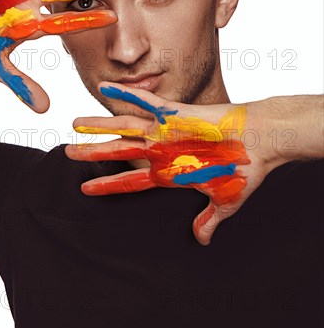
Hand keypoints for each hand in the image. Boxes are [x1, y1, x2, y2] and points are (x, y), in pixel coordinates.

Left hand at [66, 83, 271, 244]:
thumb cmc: (244, 170)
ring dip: (99, 125)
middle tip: (66, 152)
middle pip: (119, 151)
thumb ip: (208, 219)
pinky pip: (146, 102)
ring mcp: (166, 130)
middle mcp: (161, 149)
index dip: (107, 185)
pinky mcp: (176, 113)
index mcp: (169, 171)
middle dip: (93, 152)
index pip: (130, 181)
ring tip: (74, 124)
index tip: (85, 189)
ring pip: (124, 126)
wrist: (260, 141)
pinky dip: (125, 94)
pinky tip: (104, 87)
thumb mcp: (224, 201)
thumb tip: (202, 240)